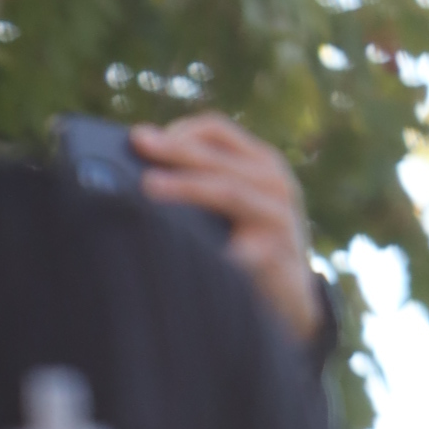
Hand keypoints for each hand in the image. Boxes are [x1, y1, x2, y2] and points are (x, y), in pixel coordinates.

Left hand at [131, 117, 324, 348]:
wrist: (291, 299)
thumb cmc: (250, 247)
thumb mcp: (233, 207)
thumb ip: (201, 185)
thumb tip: (138, 177)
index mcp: (259, 163)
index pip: (216, 130)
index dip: (179, 130)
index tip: (141, 139)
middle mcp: (273, 182)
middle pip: (216, 158)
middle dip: (173, 150)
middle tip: (137, 144)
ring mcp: (278, 216)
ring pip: (227, 191)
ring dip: (185, 187)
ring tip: (148, 187)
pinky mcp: (277, 254)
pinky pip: (239, 248)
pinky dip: (210, 243)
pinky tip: (180, 244)